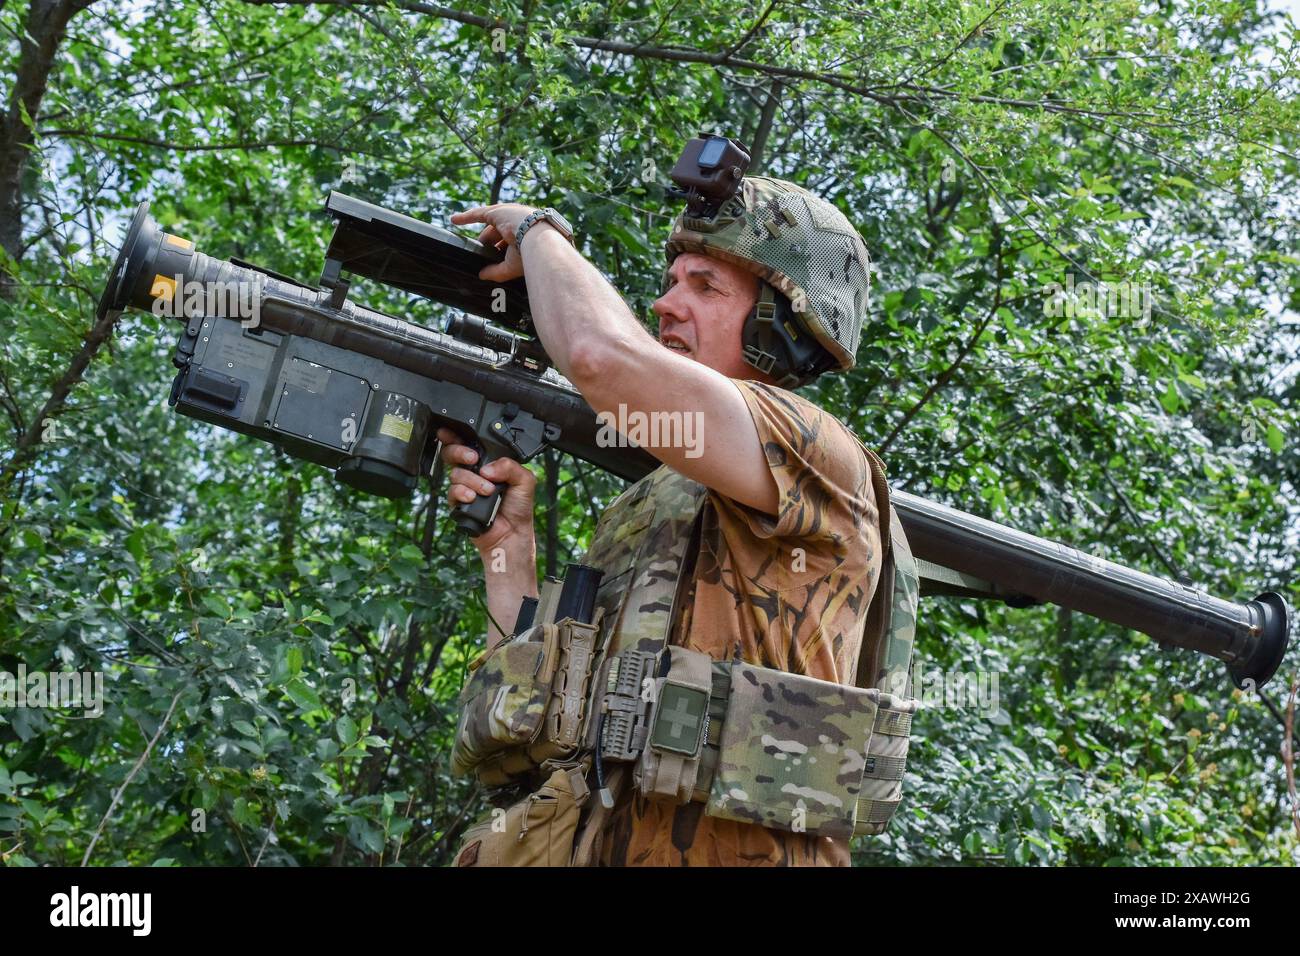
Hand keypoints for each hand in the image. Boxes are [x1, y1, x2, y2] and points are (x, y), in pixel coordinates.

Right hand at [437, 427, 536, 554]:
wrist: (513, 533)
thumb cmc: (518, 507)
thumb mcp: (524, 480)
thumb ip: (510, 466)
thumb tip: (487, 468)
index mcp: (488, 463)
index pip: (470, 445)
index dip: (456, 436)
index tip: (453, 433)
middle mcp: (474, 473)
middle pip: (453, 454)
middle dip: (459, 452)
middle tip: (473, 459)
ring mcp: (465, 487)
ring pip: (455, 473)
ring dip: (472, 480)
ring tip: (488, 491)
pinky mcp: (458, 503)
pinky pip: (452, 492)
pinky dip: (462, 493)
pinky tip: (472, 498)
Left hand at [449, 203, 538, 282]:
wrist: (537, 240)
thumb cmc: (531, 256)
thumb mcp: (511, 267)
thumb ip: (496, 271)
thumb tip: (481, 275)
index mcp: (527, 235)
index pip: (510, 242)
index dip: (500, 250)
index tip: (493, 259)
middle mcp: (519, 223)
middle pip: (499, 233)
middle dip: (489, 244)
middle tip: (482, 256)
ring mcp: (508, 216)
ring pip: (490, 224)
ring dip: (480, 235)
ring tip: (467, 243)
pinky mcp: (497, 212)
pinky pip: (478, 214)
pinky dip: (466, 217)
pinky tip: (454, 220)